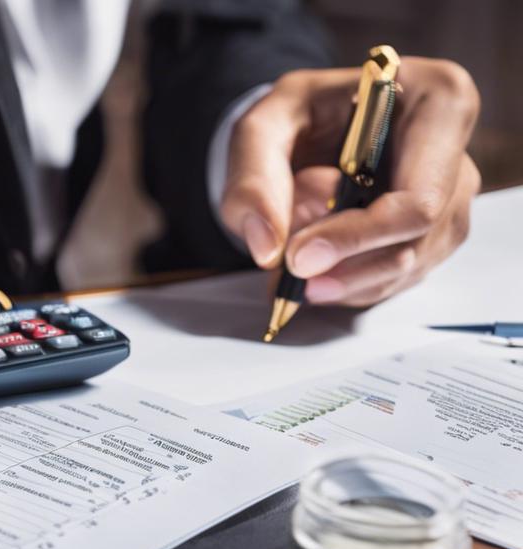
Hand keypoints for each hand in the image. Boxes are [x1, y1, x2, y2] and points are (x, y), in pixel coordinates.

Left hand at [221, 57, 481, 305]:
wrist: (310, 124)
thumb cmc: (297, 113)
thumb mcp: (260, 127)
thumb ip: (253, 180)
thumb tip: (267, 249)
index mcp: (438, 105)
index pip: (418, 198)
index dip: (359, 238)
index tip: (300, 258)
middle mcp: (457, 156)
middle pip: (414, 241)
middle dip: (345, 268)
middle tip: (288, 272)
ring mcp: (451, 200)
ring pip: (406, 268)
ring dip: (342, 278)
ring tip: (292, 258)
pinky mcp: (434, 234)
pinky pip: (396, 276)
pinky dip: (348, 282)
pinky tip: (314, 264)